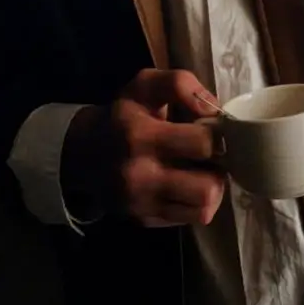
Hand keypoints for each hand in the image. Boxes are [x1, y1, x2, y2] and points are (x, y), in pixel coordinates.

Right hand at [61, 69, 225, 227]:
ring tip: (203, 171)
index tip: (215, 129)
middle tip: (213, 155)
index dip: (219, 134)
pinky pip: (190, 218)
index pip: (204, 143)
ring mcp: (142, 203)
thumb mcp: (145, 85)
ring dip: (212, 189)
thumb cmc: (123, 114)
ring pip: (204, 209)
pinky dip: (197, 202)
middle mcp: (140, 175)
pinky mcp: (145, 220)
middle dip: (218, 168)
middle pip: (208, 187)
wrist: (84, 152)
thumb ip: (180, 84)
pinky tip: (188, 184)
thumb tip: (214, 108)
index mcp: (141, 135)